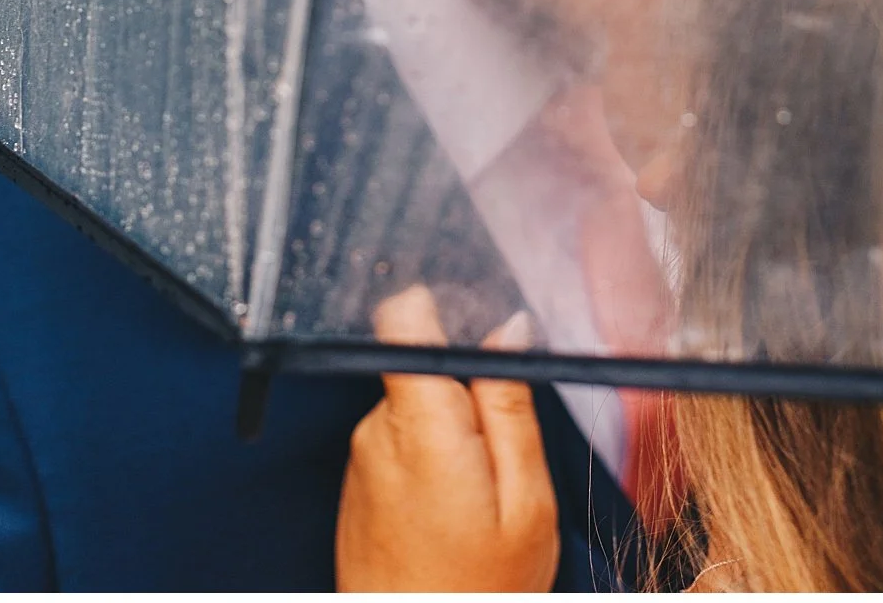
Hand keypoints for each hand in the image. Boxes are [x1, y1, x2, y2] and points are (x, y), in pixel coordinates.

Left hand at [335, 286, 559, 592]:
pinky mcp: (356, 488)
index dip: (438, 307)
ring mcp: (360, 462)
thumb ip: (511, 405)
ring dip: (449, 437)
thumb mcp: (526, 500)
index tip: (474, 332)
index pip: (402, 318)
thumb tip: (509, 326)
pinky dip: (428, 467)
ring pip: (414, 410)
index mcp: (422, 426)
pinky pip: (398, 447)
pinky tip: (448, 517)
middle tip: (498, 460)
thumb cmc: (482, 589)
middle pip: (422, 369)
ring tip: (475, 500)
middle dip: (466, 397)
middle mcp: (377, 433)